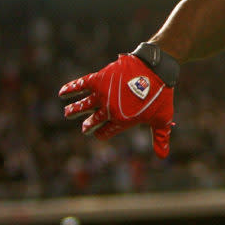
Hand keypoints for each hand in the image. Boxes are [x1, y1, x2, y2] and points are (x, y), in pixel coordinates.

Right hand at [59, 54, 174, 157]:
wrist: (156, 68)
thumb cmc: (161, 94)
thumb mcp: (162, 118)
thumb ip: (160, 137)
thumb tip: (162, 156)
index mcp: (122, 121)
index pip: (104, 132)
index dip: (101, 134)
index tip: (98, 133)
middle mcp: (109, 110)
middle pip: (92, 122)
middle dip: (87, 126)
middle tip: (84, 127)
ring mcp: (103, 95)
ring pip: (83, 106)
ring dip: (73, 110)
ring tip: (67, 113)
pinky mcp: (99, 79)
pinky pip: (81, 85)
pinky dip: (70, 89)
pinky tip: (62, 93)